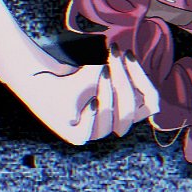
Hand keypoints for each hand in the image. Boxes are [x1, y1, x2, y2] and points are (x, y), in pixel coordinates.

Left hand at [16, 51, 159, 146]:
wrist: (40, 79)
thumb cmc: (73, 76)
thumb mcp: (102, 72)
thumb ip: (120, 72)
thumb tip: (133, 60)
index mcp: (124, 112)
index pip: (150, 103)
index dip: (144, 79)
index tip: (128, 54)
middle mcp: (112, 125)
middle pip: (133, 112)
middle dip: (126, 80)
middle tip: (114, 54)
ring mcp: (94, 134)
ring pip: (116, 123)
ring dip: (111, 94)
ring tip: (102, 70)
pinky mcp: (74, 137)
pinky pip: (90, 133)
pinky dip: (94, 116)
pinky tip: (92, 102)